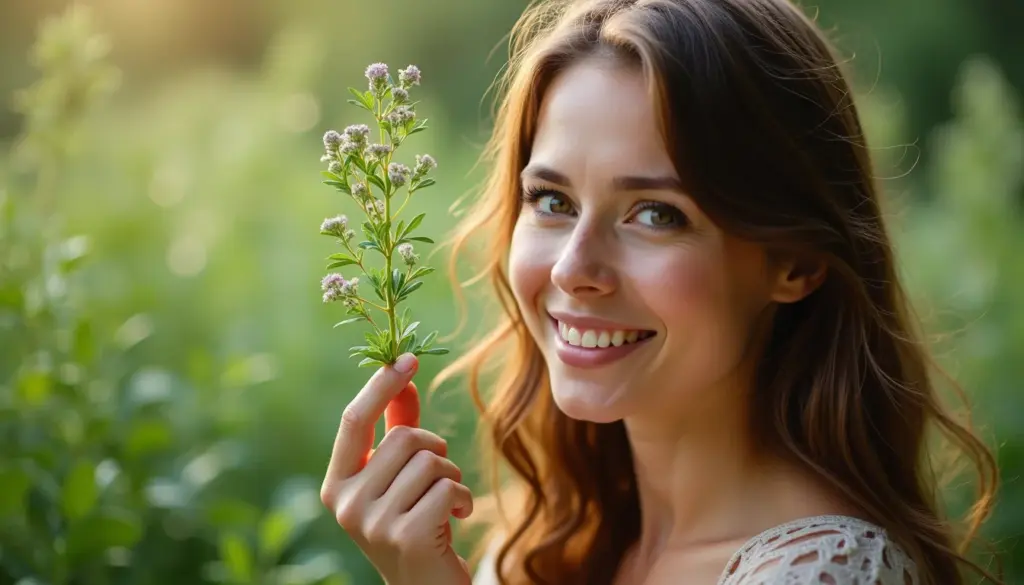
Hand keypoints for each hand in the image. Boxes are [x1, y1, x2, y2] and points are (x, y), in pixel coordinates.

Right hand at [320, 353, 473, 584]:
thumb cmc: (415, 523)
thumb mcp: (400, 476)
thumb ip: (398, 427)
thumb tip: (403, 376)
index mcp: (336, 484)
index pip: (354, 421)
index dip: (380, 385)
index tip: (408, 358)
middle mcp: (346, 504)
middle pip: (404, 438)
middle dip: (435, 450)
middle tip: (439, 478)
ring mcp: (373, 523)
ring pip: (431, 461)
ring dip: (451, 476)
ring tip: (445, 503)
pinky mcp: (407, 536)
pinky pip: (448, 486)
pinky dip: (463, 497)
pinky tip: (456, 518)